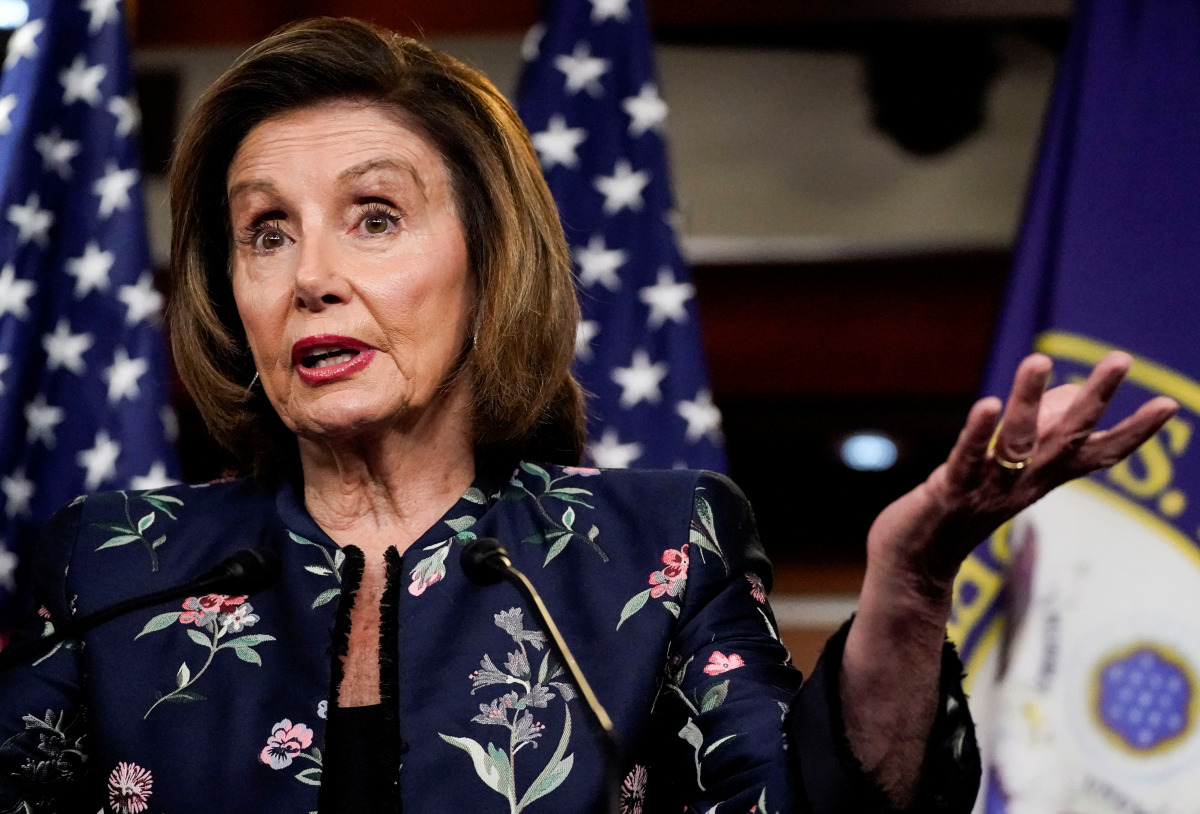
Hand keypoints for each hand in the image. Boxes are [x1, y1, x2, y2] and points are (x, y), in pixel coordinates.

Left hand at [866, 351, 1177, 603]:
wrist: (916, 564)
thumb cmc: (964, 505)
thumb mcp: (1008, 469)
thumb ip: (1041, 433)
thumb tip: (1069, 393)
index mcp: (1042, 477)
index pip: (1098, 453)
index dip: (1133, 432)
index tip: (1170, 405)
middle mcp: (1025, 482)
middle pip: (1068, 438)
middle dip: (1096, 398)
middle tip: (1122, 358)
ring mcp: (990, 488)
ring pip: (1016, 442)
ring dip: (1028, 401)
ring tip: (1038, 360)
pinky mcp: (951, 490)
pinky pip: (968, 458)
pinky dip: (979, 432)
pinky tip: (988, 404)